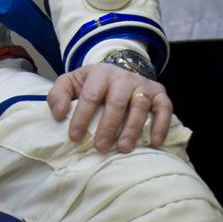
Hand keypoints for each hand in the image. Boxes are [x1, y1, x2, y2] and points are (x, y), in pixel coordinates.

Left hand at [48, 63, 171, 152]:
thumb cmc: (92, 85)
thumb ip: (58, 95)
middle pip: (116, 102)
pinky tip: (154, 142)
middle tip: (100, 148)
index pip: (90, 95)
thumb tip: (59, 114)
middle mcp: (123, 77)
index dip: (82, 117)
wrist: (118, 73)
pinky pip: (164, 107)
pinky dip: (161, 124)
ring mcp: (142, 85)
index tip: (74, 137)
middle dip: (108, 126)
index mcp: (100, 73)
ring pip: (139, 105)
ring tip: (123, 148)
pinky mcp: (159, 93)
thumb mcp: (72, 83)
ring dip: (132, 128)